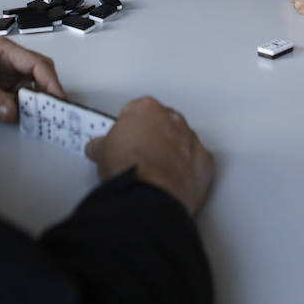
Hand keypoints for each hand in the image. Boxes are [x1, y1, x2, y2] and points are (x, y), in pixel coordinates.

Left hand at [0, 38, 64, 121]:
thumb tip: (13, 113)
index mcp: (4, 50)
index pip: (37, 64)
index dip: (51, 81)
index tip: (59, 98)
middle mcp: (7, 61)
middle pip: (38, 74)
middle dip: (48, 91)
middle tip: (54, 111)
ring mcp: (2, 74)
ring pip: (29, 87)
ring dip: (36, 101)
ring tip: (43, 117)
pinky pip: (16, 96)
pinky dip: (22, 106)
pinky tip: (25, 117)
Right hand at [84, 97, 213, 215]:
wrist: (148, 195)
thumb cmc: (128, 167)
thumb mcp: (102, 151)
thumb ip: (103, 143)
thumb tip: (99, 149)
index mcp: (146, 108)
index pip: (135, 110)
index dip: (127, 127)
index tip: (123, 140)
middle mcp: (172, 119)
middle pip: (162, 123)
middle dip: (153, 137)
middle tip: (139, 157)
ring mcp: (191, 140)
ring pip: (182, 142)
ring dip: (171, 154)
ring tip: (155, 174)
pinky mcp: (205, 163)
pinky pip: (197, 164)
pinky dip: (188, 172)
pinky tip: (173, 183)